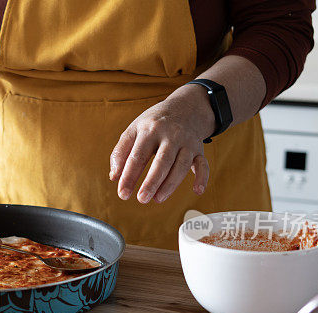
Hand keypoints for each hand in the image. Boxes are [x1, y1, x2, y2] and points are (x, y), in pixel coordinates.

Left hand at [109, 85, 213, 203]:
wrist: (184, 107)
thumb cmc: (153, 124)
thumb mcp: (133, 130)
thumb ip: (120, 153)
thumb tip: (114, 177)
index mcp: (150, 129)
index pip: (138, 155)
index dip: (129, 176)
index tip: (123, 193)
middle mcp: (171, 135)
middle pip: (162, 161)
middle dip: (152, 181)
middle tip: (142, 199)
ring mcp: (187, 142)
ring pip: (182, 165)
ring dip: (171, 184)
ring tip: (158, 199)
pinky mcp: (199, 150)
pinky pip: (204, 164)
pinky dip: (203, 177)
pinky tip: (197, 191)